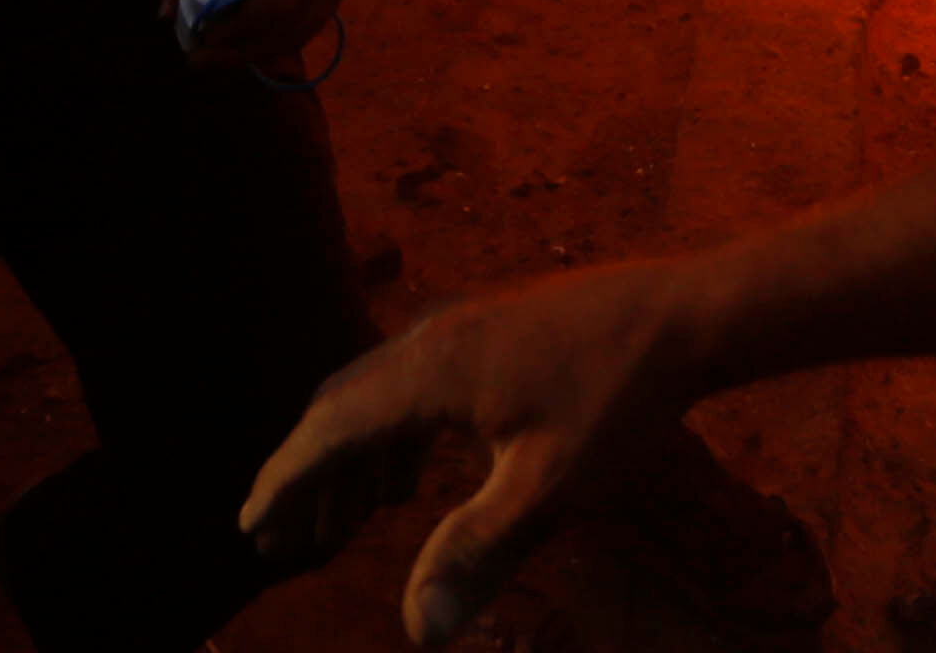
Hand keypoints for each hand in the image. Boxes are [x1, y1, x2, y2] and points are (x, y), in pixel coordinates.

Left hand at [164, 0, 357, 76]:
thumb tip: (164, 13)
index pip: (272, 4)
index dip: (236, 30)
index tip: (202, 37)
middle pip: (287, 28)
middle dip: (240, 50)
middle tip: (200, 59)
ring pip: (301, 32)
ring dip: (259, 49)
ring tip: (219, 53)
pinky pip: (312, 22)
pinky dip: (279, 35)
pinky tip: (249, 37)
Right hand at [245, 259, 698, 644]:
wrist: (685, 315)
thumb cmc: (618, 399)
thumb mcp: (548, 486)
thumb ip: (476, 551)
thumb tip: (416, 631)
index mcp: (429, 372)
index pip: (330, 430)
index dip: (286, 482)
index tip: (251, 528)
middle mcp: (429, 340)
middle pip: (340, 409)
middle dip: (306, 477)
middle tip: (280, 542)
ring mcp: (459, 329)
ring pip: (376, 397)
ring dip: (350, 461)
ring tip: (338, 529)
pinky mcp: (488, 332)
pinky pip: (412, 387)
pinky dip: (391, 439)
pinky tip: (405, 486)